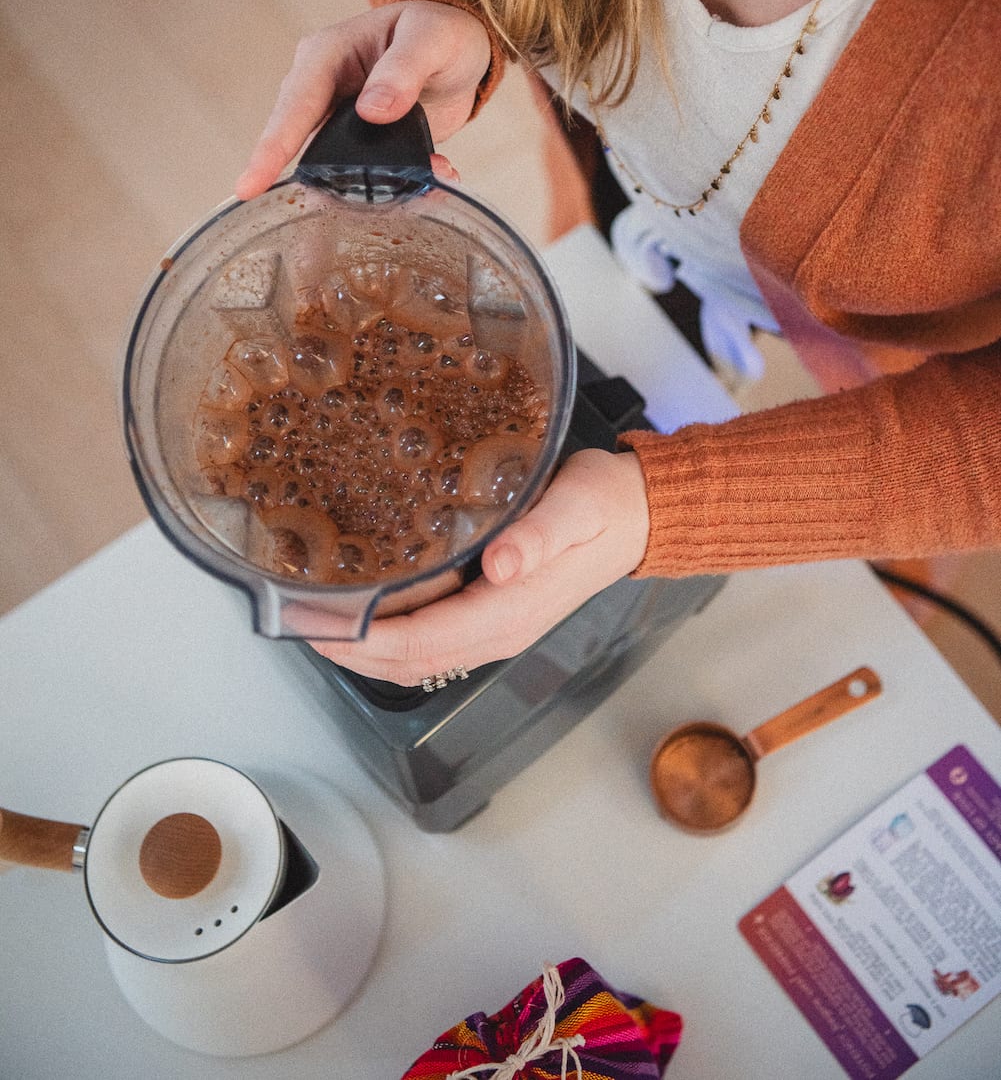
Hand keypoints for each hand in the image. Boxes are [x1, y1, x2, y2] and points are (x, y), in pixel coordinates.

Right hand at [235, 0, 491, 197]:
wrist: (461, 43)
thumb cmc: (438, 28)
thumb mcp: (429, 38)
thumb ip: (403, 70)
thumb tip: (371, 110)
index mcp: (326, 56)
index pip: (294, 105)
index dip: (271, 148)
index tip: (249, 187)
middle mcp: (324, 90)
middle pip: (303, 145)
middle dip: (317, 184)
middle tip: (320, 228)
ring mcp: (342, 121)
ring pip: (338, 167)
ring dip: (373, 187)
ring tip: (413, 194)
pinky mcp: (364, 144)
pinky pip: (372, 173)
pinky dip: (404, 184)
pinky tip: (437, 176)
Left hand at [307, 449, 650, 685]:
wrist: (638, 516)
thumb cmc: (605, 505)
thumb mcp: (576, 506)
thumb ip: (539, 535)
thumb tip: (503, 564)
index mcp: (508, 611)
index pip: (418, 641)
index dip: (359, 639)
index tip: (314, 623)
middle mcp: (496, 630)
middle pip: (405, 661)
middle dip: (345, 650)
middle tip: (293, 622)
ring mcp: (494, 627)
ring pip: (413, 657)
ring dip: (361, 649)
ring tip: (314, 620)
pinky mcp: (493, 612)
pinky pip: (429, 639)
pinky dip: (387, 636)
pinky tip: (364, 610)